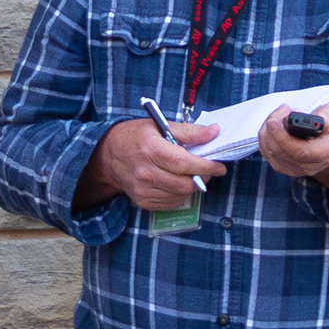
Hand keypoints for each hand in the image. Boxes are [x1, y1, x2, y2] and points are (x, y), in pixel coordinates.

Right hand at [86, 114, 225, 212]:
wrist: (109, 155)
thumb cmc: (136, 137)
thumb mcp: (161, 126)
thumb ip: (190, 131)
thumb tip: (214, 132)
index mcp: (151, 149)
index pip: (184, 163)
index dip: (206, 166)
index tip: (219, 166)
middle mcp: (145, 172)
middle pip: (185, 183)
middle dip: (202, 177)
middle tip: (207, 169)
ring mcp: (143, 189)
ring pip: (181, 195)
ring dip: (191, 186)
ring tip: (190, 174)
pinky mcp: (143, 201)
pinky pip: (171, 203)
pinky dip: (179, 194)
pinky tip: (176, 182)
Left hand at [258, 105, 328, 183]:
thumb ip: (328, 117)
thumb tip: (319, 122)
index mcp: (325, 154)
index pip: (299, 151)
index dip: (283, 137)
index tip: (274, 121)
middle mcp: (306, 166)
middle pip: (279, 150)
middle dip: (274, 125)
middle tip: (285, 109)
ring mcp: (291, 167)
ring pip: (268, 149)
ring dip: (270, 127)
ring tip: (285, 114)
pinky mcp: (280, 165)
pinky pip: (265, 149)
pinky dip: (267, 133)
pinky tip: (278, 124)